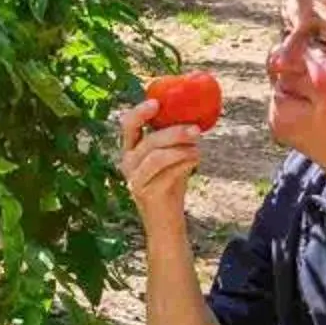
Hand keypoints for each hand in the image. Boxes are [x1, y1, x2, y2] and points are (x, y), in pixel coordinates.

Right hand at [118, 99, 201, 225]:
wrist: (167, 221)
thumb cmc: (171, 183)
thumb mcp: (172, 157)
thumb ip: (175, 139)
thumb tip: (196, 114)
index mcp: (131, 149)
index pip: (128, 125)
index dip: (140, 112)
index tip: (156, 103)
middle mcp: (128, 162)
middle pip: (148, 141)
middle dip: (173, 132)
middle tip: (196, 129)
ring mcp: (134, 179)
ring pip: (157, 156)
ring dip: (181, 149)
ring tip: (198, 149)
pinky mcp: (146, 193)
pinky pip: (166, 173)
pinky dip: (184, 163)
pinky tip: (195, 161)